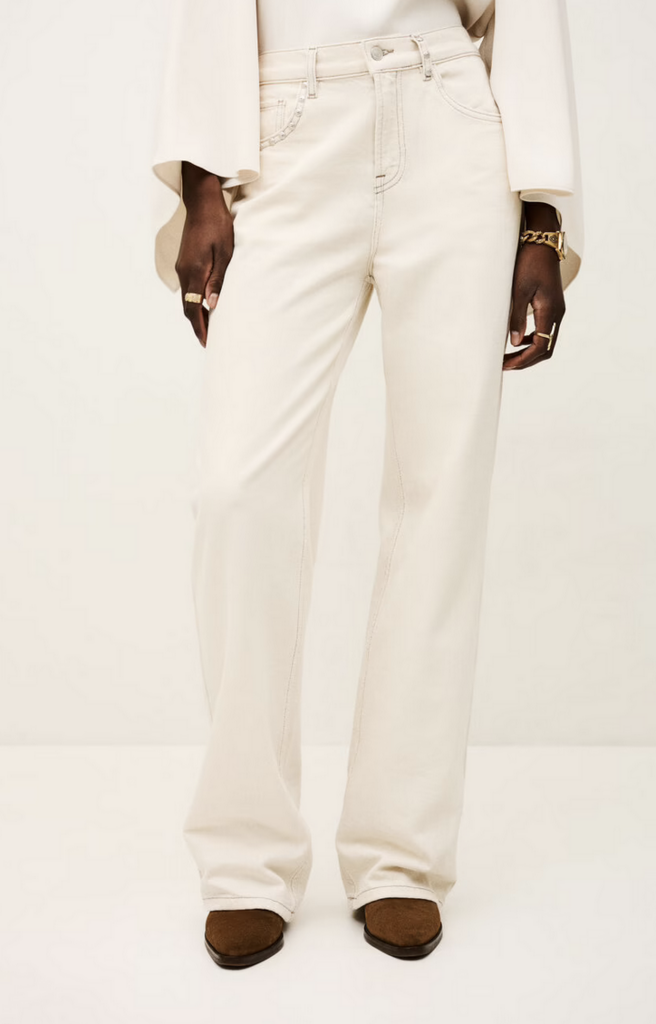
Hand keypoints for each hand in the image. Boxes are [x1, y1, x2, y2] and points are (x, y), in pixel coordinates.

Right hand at [175, 162, 234, 347]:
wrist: (202, 202)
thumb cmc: (218, 225)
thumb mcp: (224, 253)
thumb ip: (218, 280)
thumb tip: (211, 306)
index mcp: (193, 272)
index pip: (193, 309)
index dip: (200, 328)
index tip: (207, 343)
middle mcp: (183, 272)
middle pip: (187, 307)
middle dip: (197, 326)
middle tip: (209, 341)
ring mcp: (182, 267)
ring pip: (187, 298)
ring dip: (195, 314)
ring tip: (209, 328)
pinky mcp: (184, 262)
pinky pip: (188, 288)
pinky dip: (194, 302)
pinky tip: (205, 305)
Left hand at [505, 204, 565, 370]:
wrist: (542, 241)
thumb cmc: (529, 262)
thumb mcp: (518, 289)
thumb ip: (516, 317)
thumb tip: (514, 343)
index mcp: (551, 311)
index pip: (539, 346)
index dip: (522, 360)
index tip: (504, 365)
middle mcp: (558, 313)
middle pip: (545, 349)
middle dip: (526, 361)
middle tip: (504, 365)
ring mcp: (557, 310)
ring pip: (546, 341)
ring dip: (529, 352)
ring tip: (508, 357)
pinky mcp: (552, 305)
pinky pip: (545, 330)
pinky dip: (532, 340)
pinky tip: (517, 340)